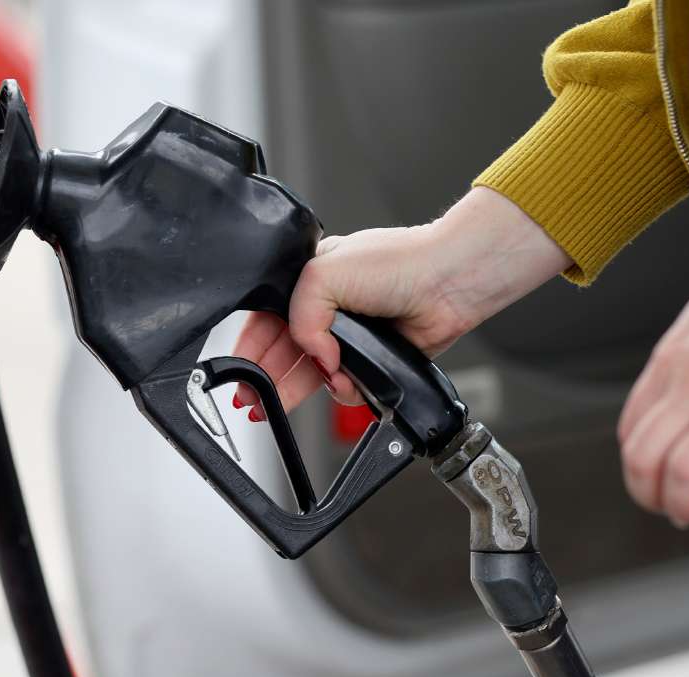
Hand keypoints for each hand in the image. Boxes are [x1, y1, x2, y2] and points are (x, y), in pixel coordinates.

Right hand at [232, 187, 571, 418]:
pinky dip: (343, 387)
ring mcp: (352, 334)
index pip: (268, 317)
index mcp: (310, 279)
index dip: (252, 347)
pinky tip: (344, 381)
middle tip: (254, 401)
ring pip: (313, 371)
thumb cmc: (398, 262)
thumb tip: (313, 355)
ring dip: (302, 386)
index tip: (240, 373)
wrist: (448, 282)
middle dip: (268, 376)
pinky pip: (346, 383)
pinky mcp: (374, 357)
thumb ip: (301, 317)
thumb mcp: (324, 274)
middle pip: (285, 350)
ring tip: (286, 399)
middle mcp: (329, 307)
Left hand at [617, 213, 688, 526]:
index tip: (648, 479)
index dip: (633, 466)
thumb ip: (676, 364)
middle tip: (663, 507)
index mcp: (669, 364)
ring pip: (683, 473)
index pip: (631, 431)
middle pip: (645, 459)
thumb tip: (663, 400)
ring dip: (680, 505)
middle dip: (647, 495)